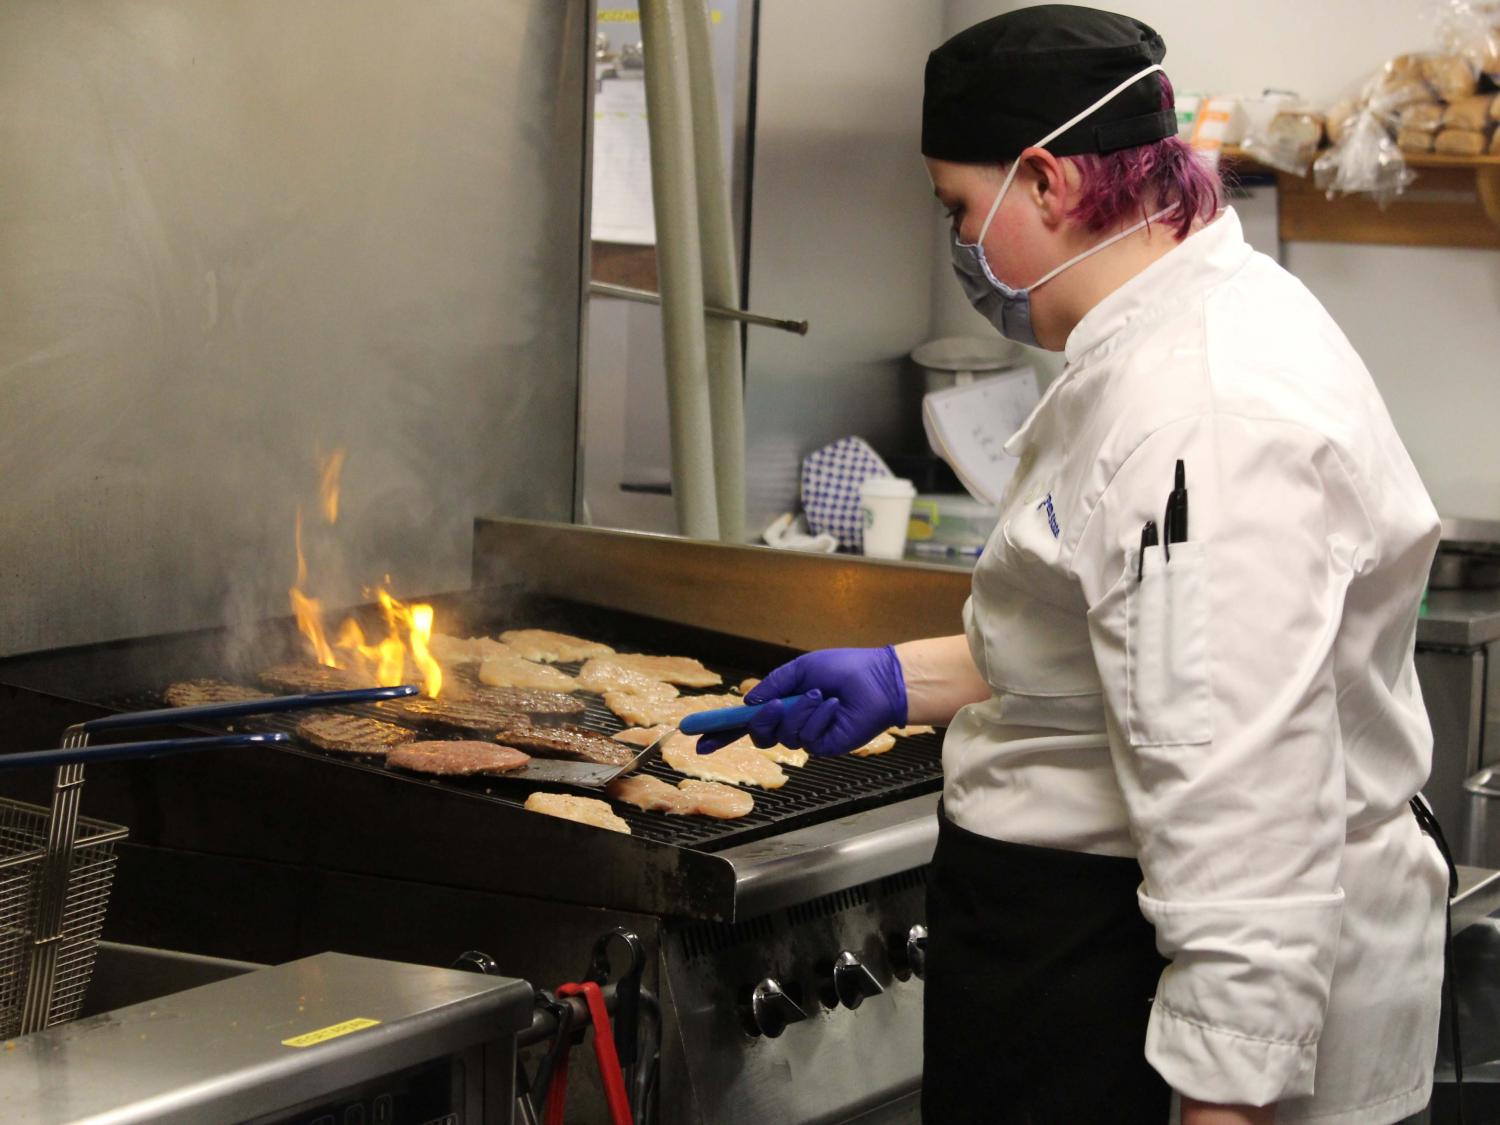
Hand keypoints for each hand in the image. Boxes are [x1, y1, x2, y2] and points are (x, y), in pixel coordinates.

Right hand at [697, 646, 906, 755]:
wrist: (879, 680)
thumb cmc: (844, 669)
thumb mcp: (801, 668)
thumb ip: (773, 684)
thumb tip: (749, 702)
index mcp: (782, 703)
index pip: (746, 722)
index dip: (721, 732)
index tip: (697, 739)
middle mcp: (791, 722)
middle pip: (759, 735)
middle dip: (763, 721)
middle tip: (776, 705)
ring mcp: (808, 736)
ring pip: (784, 736)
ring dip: (800, 713)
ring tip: (822, 695)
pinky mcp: (826, 746)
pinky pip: (809, 738)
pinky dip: (819, 717)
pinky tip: (835, 705)